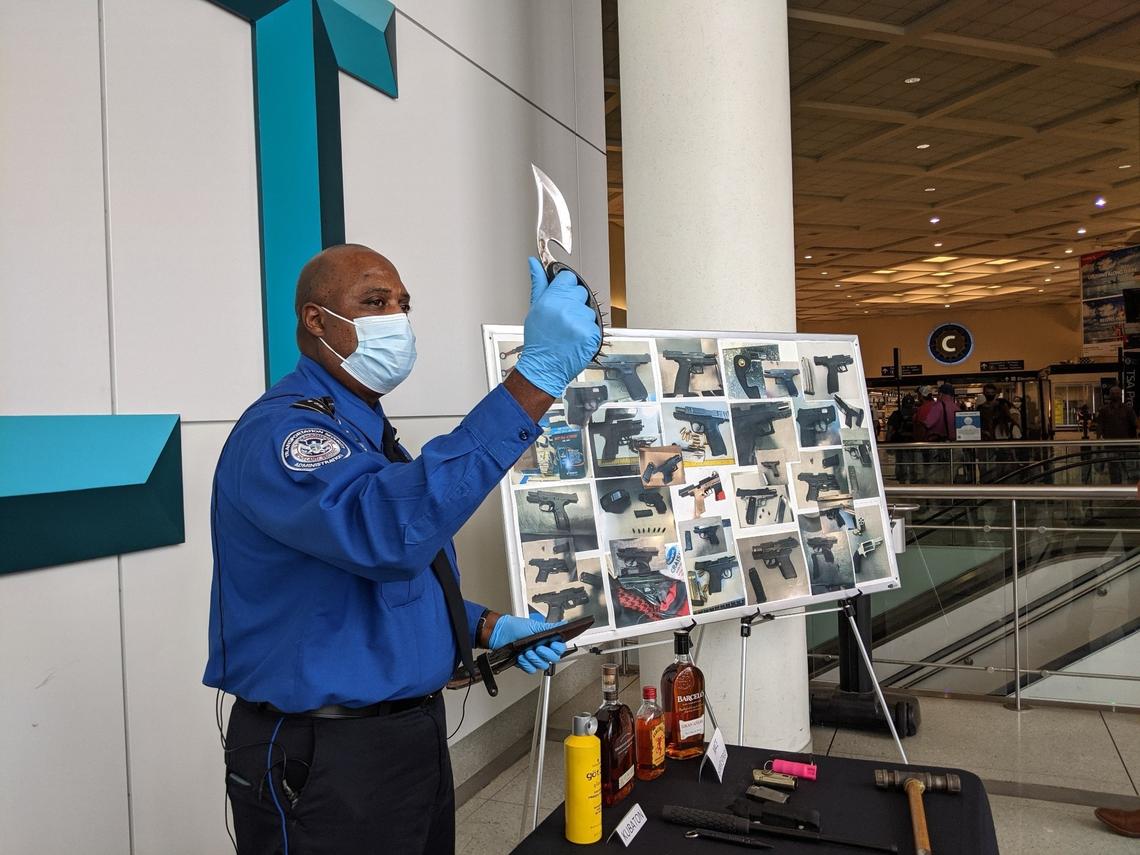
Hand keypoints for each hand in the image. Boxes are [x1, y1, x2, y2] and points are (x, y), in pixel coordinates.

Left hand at [487, 613, 567, 673]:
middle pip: (553, 659)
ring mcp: (534, 657)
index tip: (552, 644)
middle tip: (538, 648)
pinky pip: (531, 670)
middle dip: (545, 654)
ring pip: (542, 665)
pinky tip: (521, 657)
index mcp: (546, 640)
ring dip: (534, 659)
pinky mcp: (525, 663)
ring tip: (527, 651)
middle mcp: (542, 650)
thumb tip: (563, 624)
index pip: (559, 648)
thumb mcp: (534, 626)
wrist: (500, 633)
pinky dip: (526, 664)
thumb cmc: (516, 627)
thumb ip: (550, 628)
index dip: (557, 648)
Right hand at [513, 257, 600, 397]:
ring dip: (582, 318)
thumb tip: (534, 263)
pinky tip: (575, 338)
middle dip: (574, 302)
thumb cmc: (538, 342)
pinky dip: (588, 331)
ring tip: (568, 330)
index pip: (568, 278)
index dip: (565, 287)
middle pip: (581, 292)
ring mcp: (580, 321)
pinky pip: (595, 325)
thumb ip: (538, 284)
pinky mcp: (591, 334)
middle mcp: (566, 309)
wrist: (544, 368)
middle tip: (563, 318)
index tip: (562, 295)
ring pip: (589, 309)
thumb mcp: (534, 309)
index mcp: (550, 300)